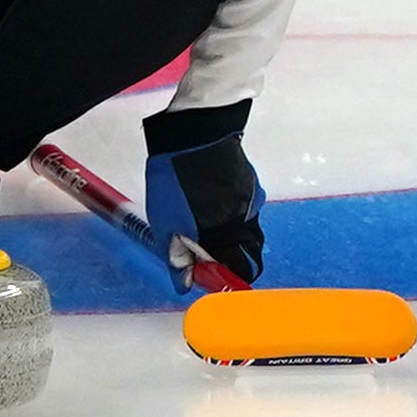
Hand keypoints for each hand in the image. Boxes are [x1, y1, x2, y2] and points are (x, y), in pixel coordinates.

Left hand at [145, 101, 268, 281]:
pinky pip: (244, 208)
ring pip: (246, 230)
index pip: (241, 271)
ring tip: (201, 222)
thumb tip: (185, 283)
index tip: (207, 274)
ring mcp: (251, 199)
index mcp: (227, 234)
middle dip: (229, 257)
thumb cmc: (172, 179)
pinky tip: (209, 201)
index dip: (226, 277)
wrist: (191, 132)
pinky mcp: (250, 183)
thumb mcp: (165, 224)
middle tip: (203, 252)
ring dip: (229, 234)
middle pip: (248, 252)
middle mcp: (246, 219)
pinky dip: (230, 212)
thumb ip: (177, 257)